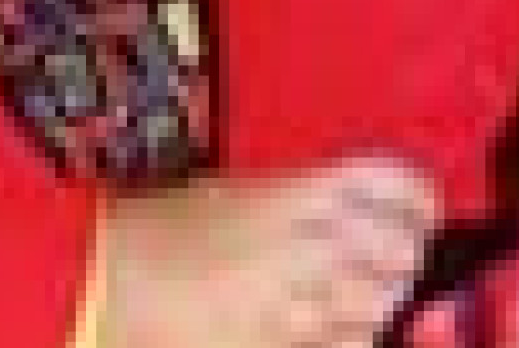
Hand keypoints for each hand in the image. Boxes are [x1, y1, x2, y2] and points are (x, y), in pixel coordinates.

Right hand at [103, 154, 439, 347]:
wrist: (102, 286)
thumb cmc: (153, 231)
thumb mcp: (231, 190)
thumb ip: (299, 195)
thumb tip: (358, 205)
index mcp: (299, 190)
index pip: (398, 186)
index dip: (417, 198)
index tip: (416, 205)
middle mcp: (313, 246)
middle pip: (403, 251)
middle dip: (402, 254)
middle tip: (390, 252)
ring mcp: (304, 308)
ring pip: (383, 306)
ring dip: (379, 299)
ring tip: (355, 292)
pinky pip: (349, 346)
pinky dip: (351, 336)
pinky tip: (331, 327)